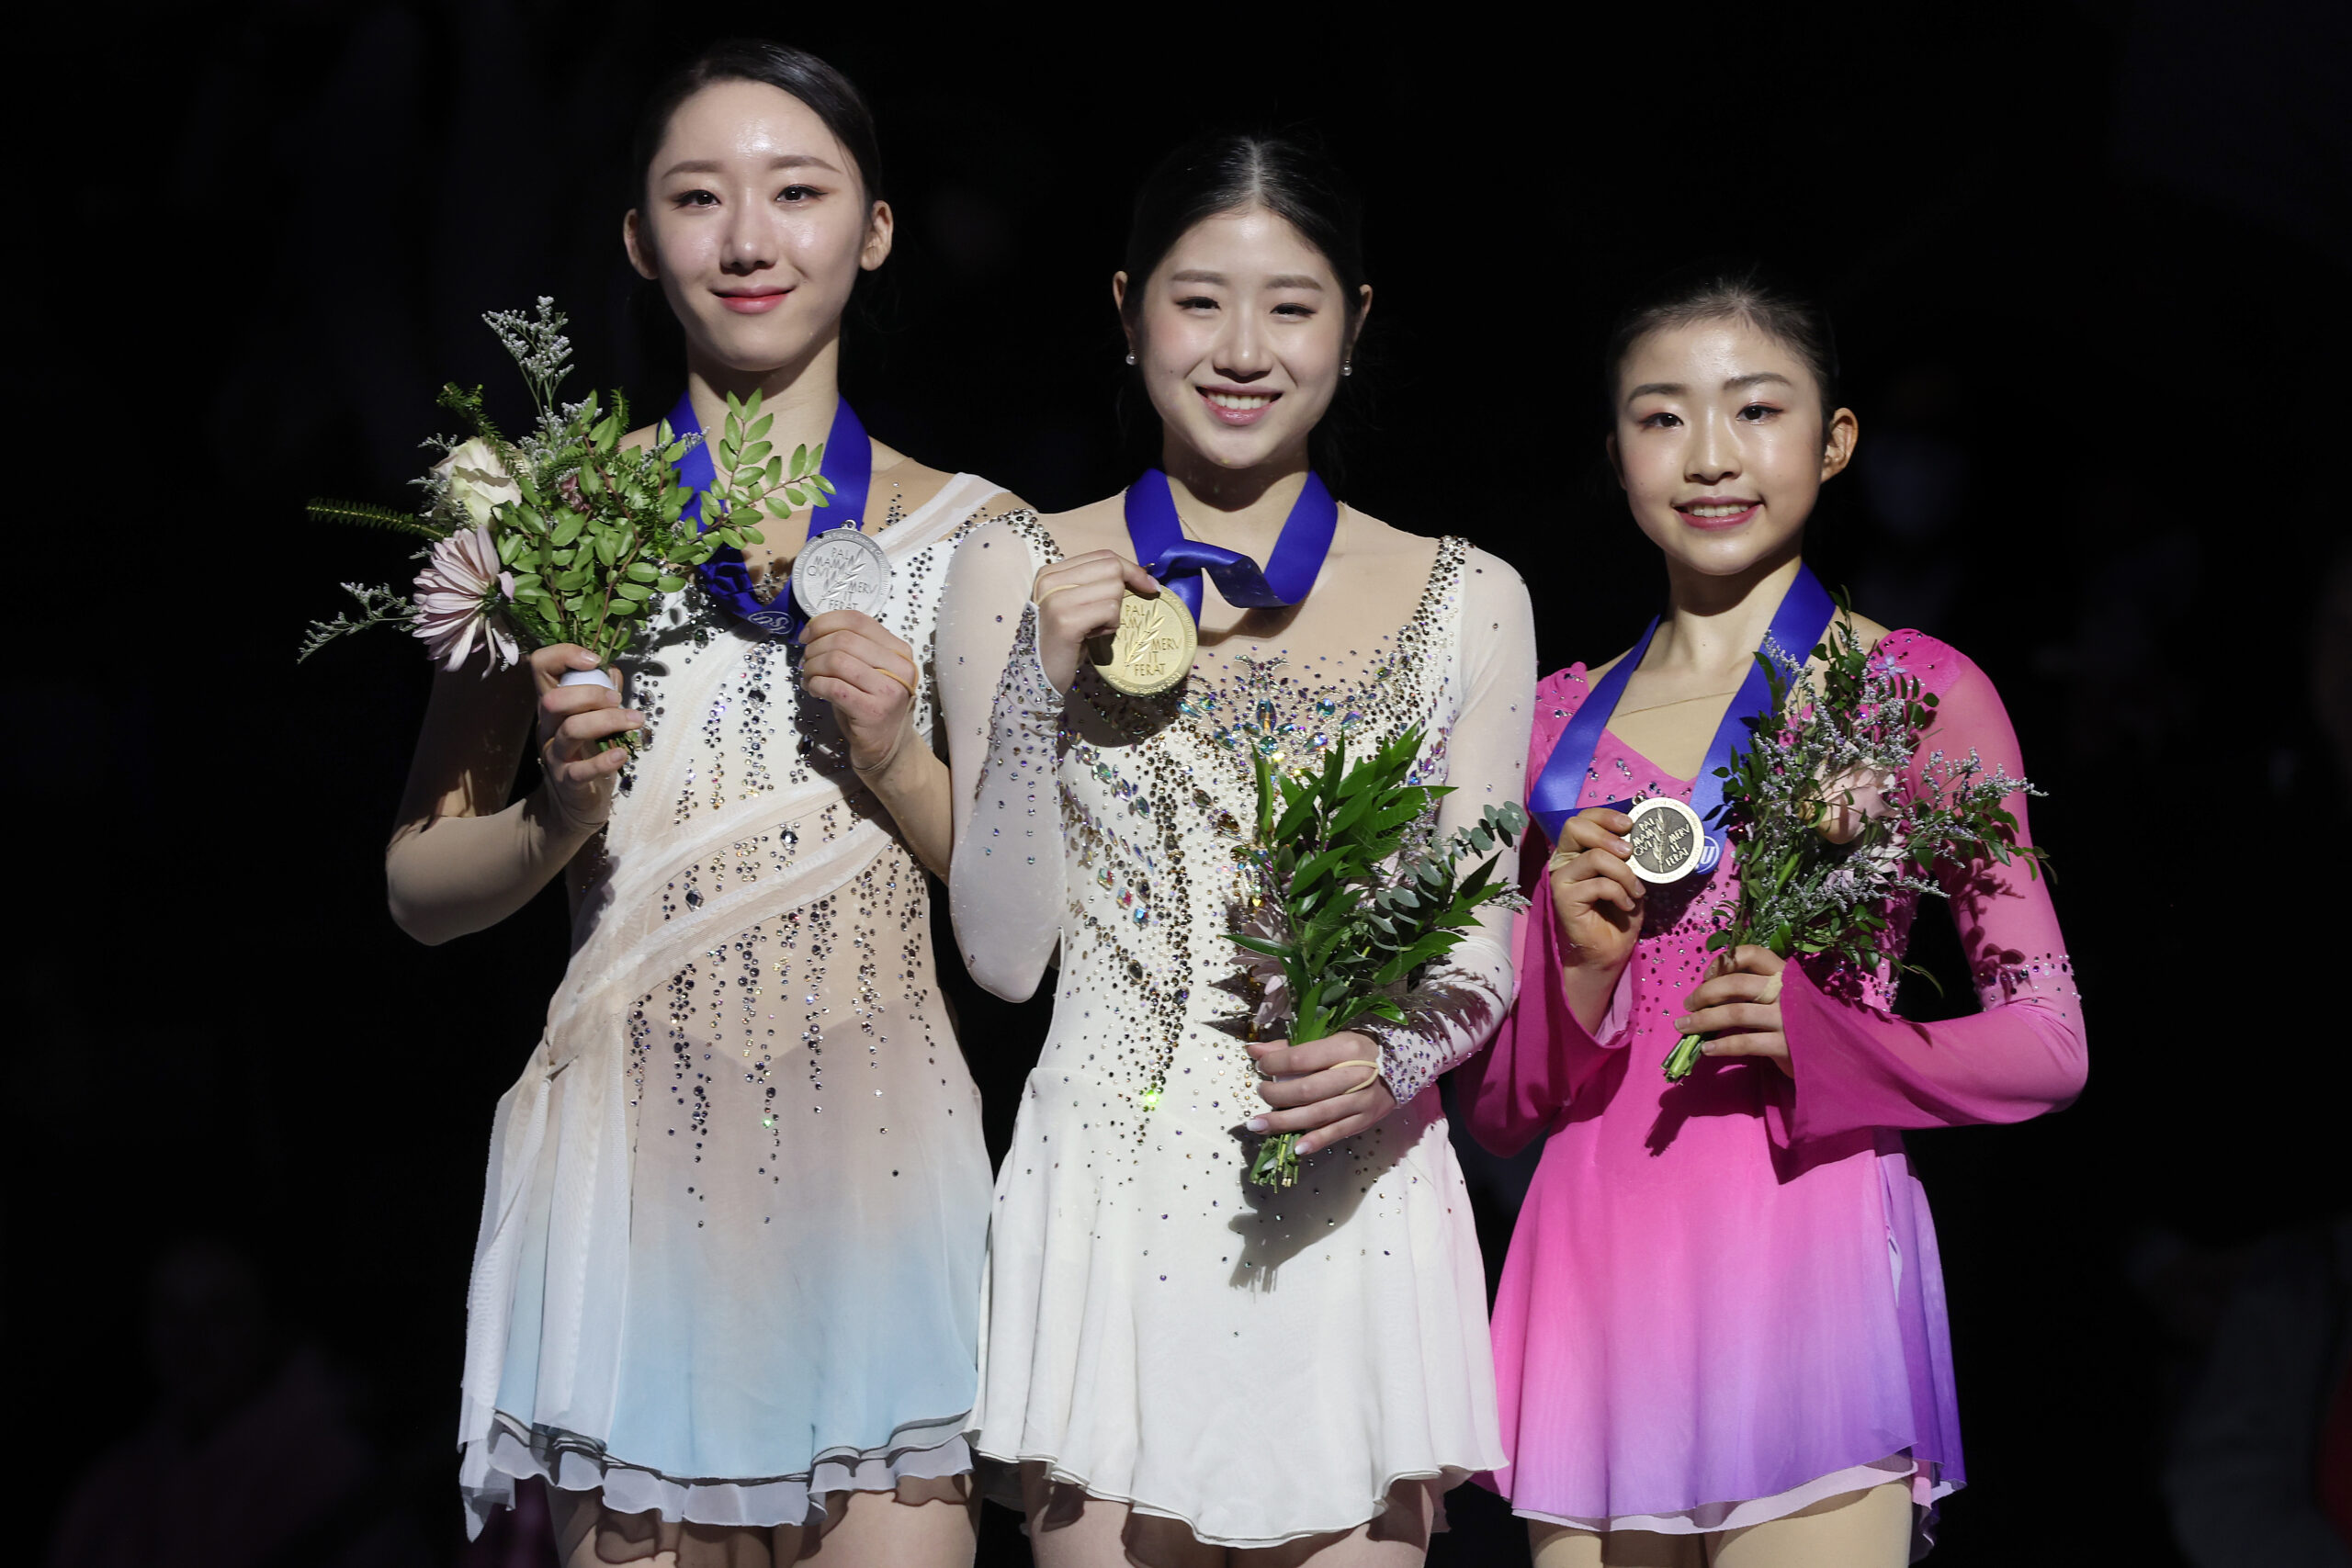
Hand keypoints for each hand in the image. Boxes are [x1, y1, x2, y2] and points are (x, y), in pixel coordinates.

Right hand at [530, 644, 640, 832]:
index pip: (540, 666)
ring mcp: (555, 754)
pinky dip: (604, 761)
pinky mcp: (568, 781)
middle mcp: (548, 726)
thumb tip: (612, 669)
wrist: (576, 804)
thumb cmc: (588, 754)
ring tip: (635, 721)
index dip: (563, 654)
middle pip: (553, 699)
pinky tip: (622, 754)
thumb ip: (602, 693)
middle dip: (590, 693)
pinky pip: (582, 770)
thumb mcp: (594, 719)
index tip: (594, 660)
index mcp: (553, 705)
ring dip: (607, 721)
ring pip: (571, 729)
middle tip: (618, 700)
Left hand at [798, 609, 920, 773]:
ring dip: (812, 667)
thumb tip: (814, 630)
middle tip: (806, 662)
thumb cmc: (871, 703)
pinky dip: (815, 685)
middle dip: (815, 648)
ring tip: (809, 678)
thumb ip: (853, 646)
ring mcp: (888, 691)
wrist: (886, 745)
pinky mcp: (873, 712)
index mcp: (899, 650)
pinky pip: (833, 687)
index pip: (858, 620)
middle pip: (844, 640)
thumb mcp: (870, 669)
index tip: (806, 635)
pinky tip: (814, 690)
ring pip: (836, 661)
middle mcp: (899, 668)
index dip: (825, 623)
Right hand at [1029, 551, 1164, 693]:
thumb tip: (1141, 576)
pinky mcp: (1066, 621)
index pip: (1103, 555)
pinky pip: (1110, 610)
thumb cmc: (1065, 640)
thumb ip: (1095, 584)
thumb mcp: (1076, 604)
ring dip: (1113, 614)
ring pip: (1114, 589)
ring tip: (1094, 628)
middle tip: (1108, 616)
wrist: (1040, 674)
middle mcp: (1050, 580)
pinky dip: (1110, 626)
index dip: (1132, 568)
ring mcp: (1056, 600)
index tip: (1150, 585)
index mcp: (1051, 572)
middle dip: (1122, 593)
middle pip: (1112, 569)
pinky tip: (1093, 636)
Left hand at [1242, 1032, 1398, 1156]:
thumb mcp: (1331, 1039)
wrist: (1402, 1066)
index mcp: (1345, 1049)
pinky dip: (1315, 1141)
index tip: (1260, 1066)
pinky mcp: (1365, 1120)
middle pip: (1306, 1090)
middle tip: (1261, 1092)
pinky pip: (1336, 1133)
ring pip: (1317, 1115)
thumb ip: (1292, 1047)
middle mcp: (1355, 1076)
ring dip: (1283, 1122)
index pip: (1300, 1059)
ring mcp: (1361, 1101)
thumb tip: (1254, 1051)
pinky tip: (1295, 1148)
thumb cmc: (1359, 1049)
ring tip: (1257, 1124)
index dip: (1274, 1063)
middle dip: (1275, 1094)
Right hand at [1549, 806, 1644, 976]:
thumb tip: (1642, 837)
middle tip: (1630, 852)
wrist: (1608, 950)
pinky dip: (1620, 894)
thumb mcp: (1629, 877)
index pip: (1583, 819)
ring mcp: (1561, 878)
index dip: (1606, 815)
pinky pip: (1599, 885)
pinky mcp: (1564, 898)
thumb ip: (1628, 857)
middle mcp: (1564, 860)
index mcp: (1577, 851)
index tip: (1630, 825)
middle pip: (1575, 826)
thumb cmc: (1618, 913)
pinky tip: (1626, 905)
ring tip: (1636, 890)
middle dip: (1608, 835)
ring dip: (1624, 873)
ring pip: (1594, 857)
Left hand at [1676, 946, 1790, 1075]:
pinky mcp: (1786, 1045)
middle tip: (1688, 1005)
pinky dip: (1721, 1046)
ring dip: (1703, 1020)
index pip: (1753, 954)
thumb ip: (1755, 990)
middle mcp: (1786, 993)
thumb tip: (1709, 990)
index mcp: (1785, 975)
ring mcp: (1787, 1019)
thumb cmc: (1799, 1022)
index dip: (1725, 961)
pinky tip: (1707, 1050)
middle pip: (1736, 984)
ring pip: (1735, 1013)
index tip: (1707, 974)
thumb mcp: (1782, 998)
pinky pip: (1745, 1043)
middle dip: (1704, 994)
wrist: (1834, 1055)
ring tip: (1684, 1026)